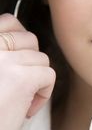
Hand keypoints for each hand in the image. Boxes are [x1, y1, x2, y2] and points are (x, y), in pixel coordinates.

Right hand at [0, 13, 55, 129]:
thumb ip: (2, 53)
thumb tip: (21, 38)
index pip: (8, 21)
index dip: (18, 35)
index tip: (18, 53)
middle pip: (29, 39)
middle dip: (30, 61)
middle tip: (19, 81)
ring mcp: (5, 60)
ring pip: (41, 58)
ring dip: (36, 79)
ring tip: (20, 98)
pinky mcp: (21, 78)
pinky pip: (48, 74)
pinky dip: (44, 92)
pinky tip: (26, 107)